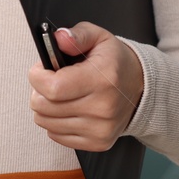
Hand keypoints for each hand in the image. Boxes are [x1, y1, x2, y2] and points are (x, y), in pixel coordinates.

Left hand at [27, 22, 144, 151]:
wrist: (141, 88)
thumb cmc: (115, 61)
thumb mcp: (98, 37)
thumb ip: (77, 35)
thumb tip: (60, 39)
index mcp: (101, 79)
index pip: (52, 87)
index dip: (37, 76)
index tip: (41, 68)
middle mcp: (102, 108)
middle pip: (44, 107)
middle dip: (38, 90)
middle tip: (50, 80)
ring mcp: (100, 129)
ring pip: (46, 122)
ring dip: (45, 107)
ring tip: (60, 94)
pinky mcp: (98, 143)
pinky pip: (56, 136)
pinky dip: (55, 122)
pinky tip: (67, 109)